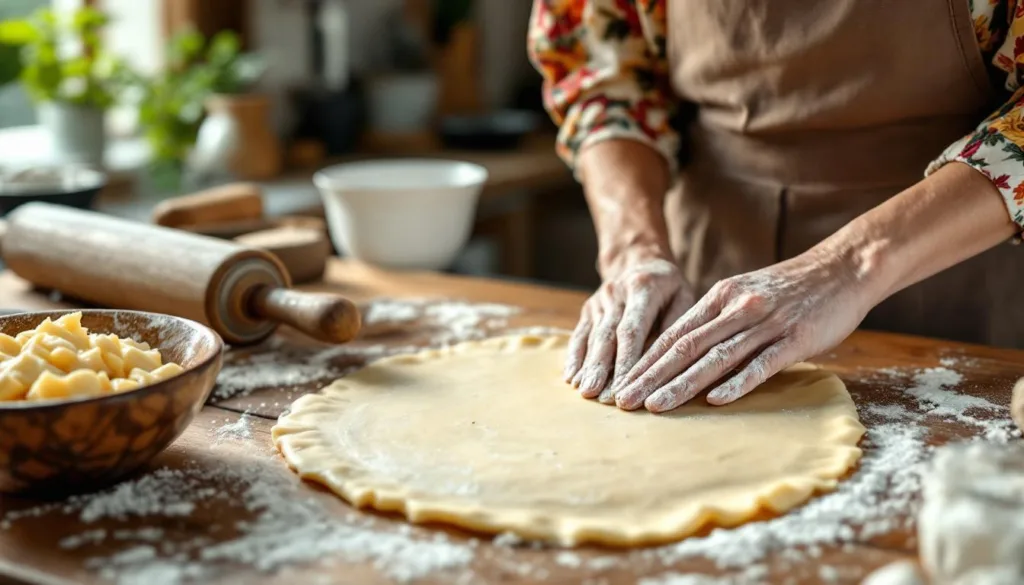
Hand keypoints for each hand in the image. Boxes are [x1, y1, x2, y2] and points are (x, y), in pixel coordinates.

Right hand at [566, 257, 694, 401]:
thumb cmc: (668, 286)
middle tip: (598, 396)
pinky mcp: (589, 309)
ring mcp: (599, 301)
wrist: (638, 260)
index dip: (626, 360)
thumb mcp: (683, 295)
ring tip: (584, 391)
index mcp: (642, 288)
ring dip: (587, 366)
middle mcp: (615, 293)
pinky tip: (570, 377)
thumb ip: (676, 324)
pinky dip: (574, 356)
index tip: (625, 386)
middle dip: (601, 368)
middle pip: (606, 336)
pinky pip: (579, 334)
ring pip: (591, 337)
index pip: (632, 329)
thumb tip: (670, 359)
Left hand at [612, 247, 873, 411]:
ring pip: (715, 358)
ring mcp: (766, 323)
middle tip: (622, 401)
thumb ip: (716, 318)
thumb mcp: (745, 292)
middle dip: (650, 377)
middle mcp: (737, 308)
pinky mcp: (795, 338)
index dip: (644, 360)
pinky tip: (715, 400)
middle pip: (684, 347)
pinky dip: (737, 382)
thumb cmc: (791, 287)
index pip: (673, 334)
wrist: (844, 268)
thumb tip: (682, 348)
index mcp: (720, 297)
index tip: (620, 383)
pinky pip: (762, 363)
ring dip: (682, 384)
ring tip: (655, 407)